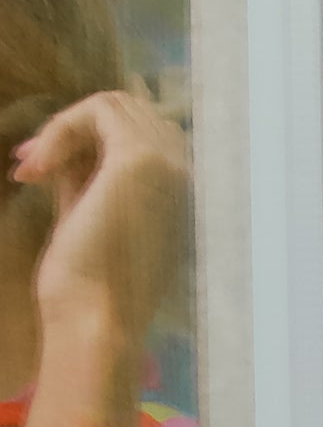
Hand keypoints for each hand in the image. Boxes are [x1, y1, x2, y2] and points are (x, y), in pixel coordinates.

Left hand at [13, 90, 190, 352]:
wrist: (96, 322)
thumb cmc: (91, 286)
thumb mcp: (90, 214)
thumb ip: (87, 172)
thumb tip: (65, 139)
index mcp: (182, 195)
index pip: (138, 135)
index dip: (85, 141)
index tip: (41, 171)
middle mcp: (187, 175)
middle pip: (128, 112)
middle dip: (71, 131)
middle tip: (31, 167)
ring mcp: (170, 164)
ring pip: (111, 105)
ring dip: (63, 129)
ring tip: (33, 170)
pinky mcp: (142, 159)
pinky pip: (96, 112)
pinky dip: (58, 130)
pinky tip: (37, 170)